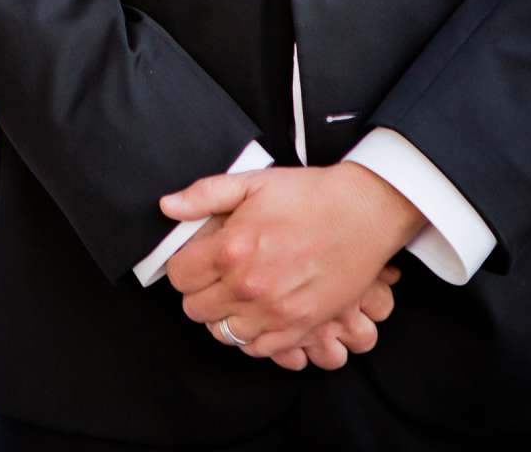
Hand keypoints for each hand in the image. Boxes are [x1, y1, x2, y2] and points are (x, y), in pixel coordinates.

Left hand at [164, 163, 424, 365]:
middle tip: (217, 274)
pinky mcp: (300, 327)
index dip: (183, 266)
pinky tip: (258, 312)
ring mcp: (275, 312)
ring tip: (237, 293)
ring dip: (223, 315)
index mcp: (231, 249)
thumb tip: (166, 206)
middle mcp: (248, 287)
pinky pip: (257, 349)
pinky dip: (252, 335)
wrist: (364, 213)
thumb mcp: (252, 182)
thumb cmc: (308, 195)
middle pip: (195, 309)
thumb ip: (204, 194)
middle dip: (200, 290)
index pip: (179, 277)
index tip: (197, 258)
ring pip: (222, 333)